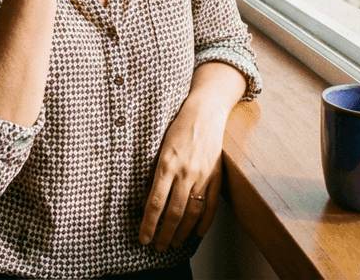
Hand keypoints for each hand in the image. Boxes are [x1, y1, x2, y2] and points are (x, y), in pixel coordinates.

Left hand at [139, 101, 225, 251]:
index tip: (143, 238)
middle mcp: (185, 172)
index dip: (149, 224)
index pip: (155, 203)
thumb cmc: (177, 127)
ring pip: (192, 212)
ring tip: (174, 243)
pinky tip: (197, 233)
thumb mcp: (159, 147)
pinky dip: (205, 222)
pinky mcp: (216, 176)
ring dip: (182, 232)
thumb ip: (154, 173)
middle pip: (174, 212)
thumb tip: (147, 199)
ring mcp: (202, 175)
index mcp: (166, 164)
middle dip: (164, 233)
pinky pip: (211, 204)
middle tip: (158, 246)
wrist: (205, 113)